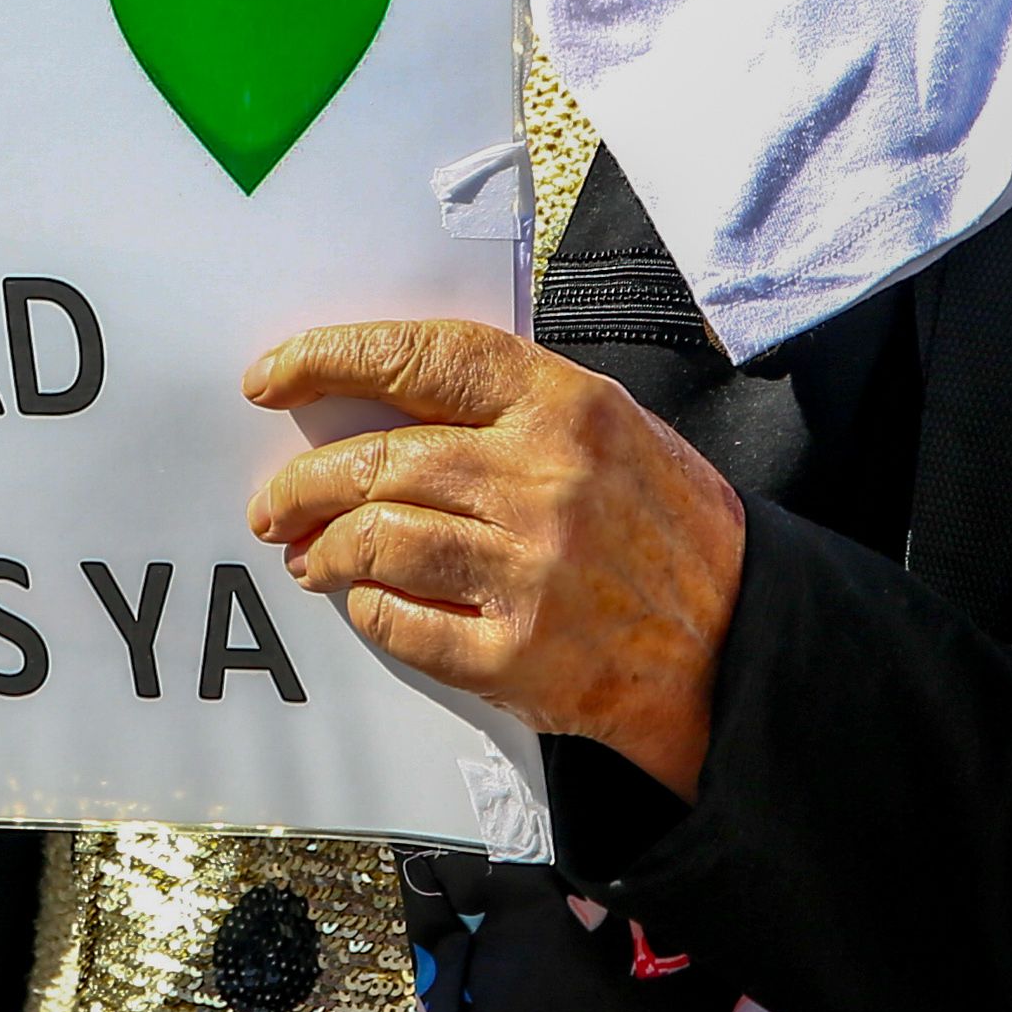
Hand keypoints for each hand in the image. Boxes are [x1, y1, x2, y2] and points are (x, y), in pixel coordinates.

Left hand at [244, 321, 746, 795]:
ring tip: (311, 558)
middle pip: (379, 461)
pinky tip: (370, 605)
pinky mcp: (518, 655)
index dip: (330, 358)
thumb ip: (511, 409)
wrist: (740, 646)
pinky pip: (403, 624)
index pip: (422, 357)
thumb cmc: (667, 530)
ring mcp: (529, 572)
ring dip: (323, 551)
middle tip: (275, 502)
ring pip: (376, 542)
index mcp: (566, 408)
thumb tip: (385, 406)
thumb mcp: (613, 430)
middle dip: (303, 482)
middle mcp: (544, 481)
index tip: (271, 376)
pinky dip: (371, 612)